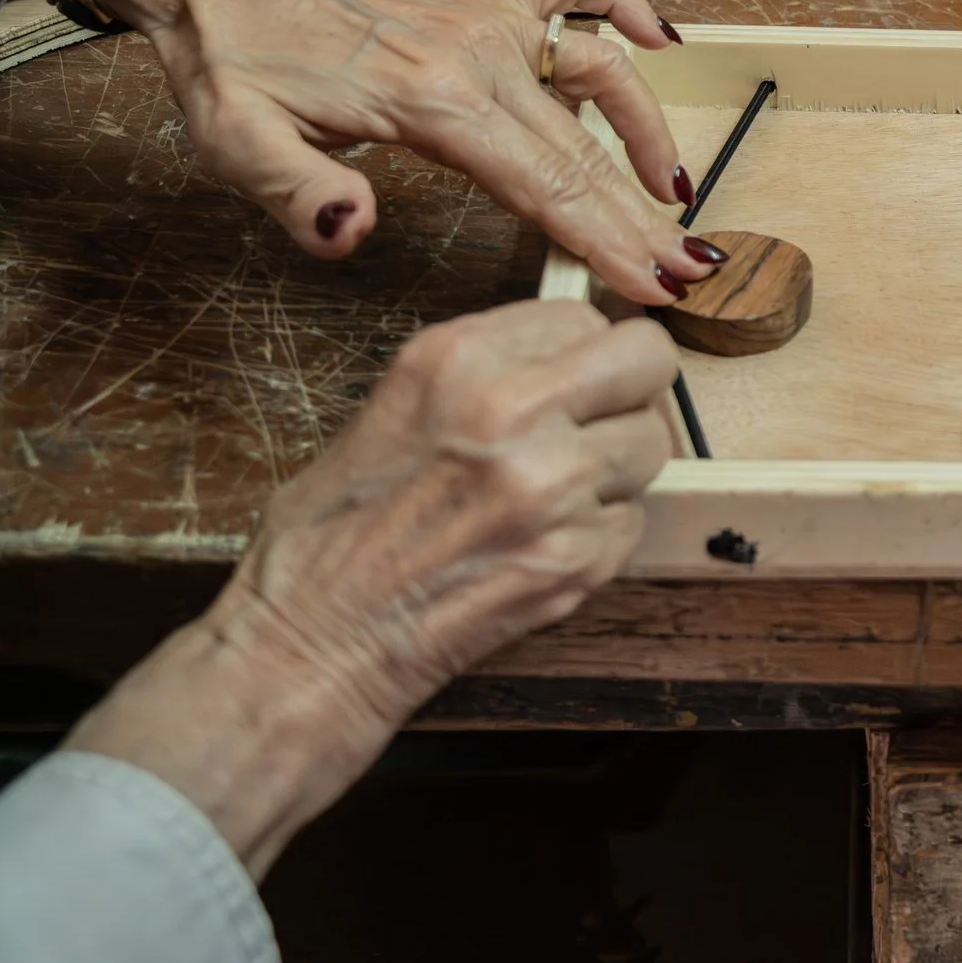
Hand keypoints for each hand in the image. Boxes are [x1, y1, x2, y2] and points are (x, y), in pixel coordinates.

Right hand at [66, 301, 677, 872]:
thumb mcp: (394, 407)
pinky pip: (632, 522)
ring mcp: (554, 487)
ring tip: (551, 498)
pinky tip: (538, 549)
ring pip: (651, 445)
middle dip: (630, 388)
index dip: (581, 349)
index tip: (570, 375)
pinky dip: (601, 536)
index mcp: (458, 358)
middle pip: (647, 361)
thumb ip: (487, 372)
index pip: (584, 315)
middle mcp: (513, 410)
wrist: (310, 647)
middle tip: (597, 420)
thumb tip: (565, 354)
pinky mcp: (579, 558)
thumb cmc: (331, 537)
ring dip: (616, 469)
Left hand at [86, 0, 717, 303]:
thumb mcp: (232, 141)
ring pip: (598, 71)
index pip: (541, 183)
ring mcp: (485, 17)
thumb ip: (296, 192)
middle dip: (641, 216)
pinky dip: (626, 7)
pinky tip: (663, 40)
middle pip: (582, 147)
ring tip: (674, 191)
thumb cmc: (227, 62)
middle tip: (690, 269)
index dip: (604, 240)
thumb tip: (353, 230)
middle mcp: (475, 51)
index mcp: (428, 98)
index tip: (652, 285)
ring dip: (647, 131)